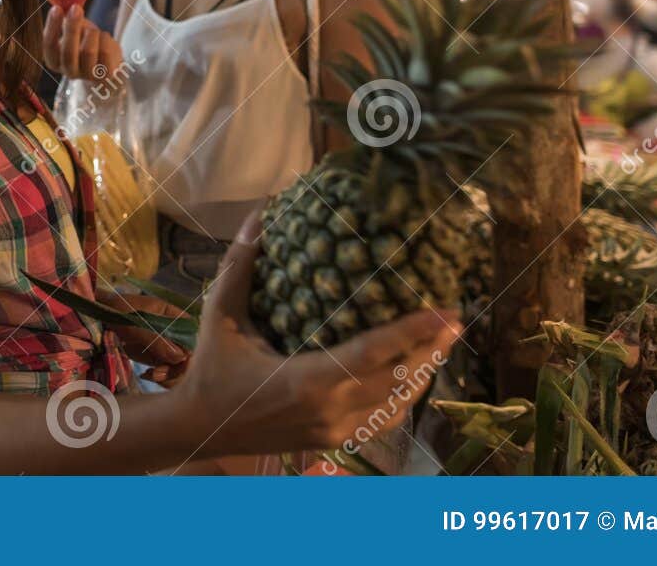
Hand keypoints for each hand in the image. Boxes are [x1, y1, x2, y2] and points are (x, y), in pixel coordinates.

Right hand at [43, 4, 122, 80]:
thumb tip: (65, 2)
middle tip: (76, 8)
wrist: (107, 64)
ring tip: (93, 30)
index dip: (52, 27)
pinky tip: (104, 39)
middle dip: (71, 28)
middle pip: (68, 53)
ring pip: (88, 51)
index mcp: (55, 61)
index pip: (49, 45)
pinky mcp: (106, 75)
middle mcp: (69, 72)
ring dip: (91, 32)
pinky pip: (105, 51)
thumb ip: (68, 20)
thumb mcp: (74, 32)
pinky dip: (105, 38)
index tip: (56, 9)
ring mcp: (88, 76)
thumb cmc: (86, 43)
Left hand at [99, 290, 190, 385]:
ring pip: (179, 366)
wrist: (92, 317)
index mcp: (171, 314)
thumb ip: (154, 338)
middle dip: (177, 367)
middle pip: (189, 354)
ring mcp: (163, 344)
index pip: (192, 334)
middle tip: (157, 374)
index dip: (189, 350)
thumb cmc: (111, 311)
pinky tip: (146, 375)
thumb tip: (181, 357)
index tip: (176, 361)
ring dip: (169, 375)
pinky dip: (160, 376)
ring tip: (150, 375)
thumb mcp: (131, 323)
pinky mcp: (154, 356)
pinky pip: (166, 370)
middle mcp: (171, 330)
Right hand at [170, 212, 460, 457]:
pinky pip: (383, 420)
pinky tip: (412, 375)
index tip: (446, 310)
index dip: (414, 331)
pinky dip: (404, 397)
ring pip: (398, 405)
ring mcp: (336, 431)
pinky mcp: (335, 441)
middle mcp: (331, 410)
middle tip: (456, 318)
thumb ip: (241, 265)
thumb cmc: (211, 369)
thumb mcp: (220, 314)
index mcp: (308, 380)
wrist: (199, 428)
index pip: (375, 354)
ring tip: (442, 342)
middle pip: (399, 381)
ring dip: (424, 372)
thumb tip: (260, 216)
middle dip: (432, 349)